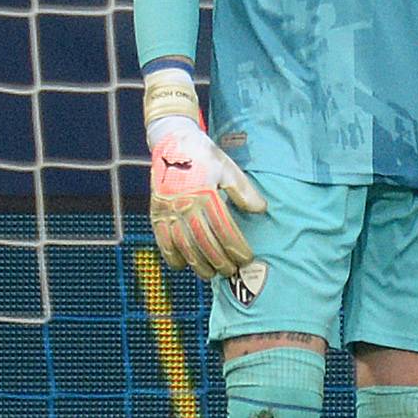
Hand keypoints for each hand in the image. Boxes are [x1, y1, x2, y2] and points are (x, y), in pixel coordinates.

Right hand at [143, 68, 267, 278]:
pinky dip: (172, 256)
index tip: (247, 258)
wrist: (173, 143)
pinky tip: (183, 266)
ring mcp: (168, 210)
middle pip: (204, 242)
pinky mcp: (156, 213)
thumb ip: (244, 191)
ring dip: (198, 264)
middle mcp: (185, 204)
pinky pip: (163, 241)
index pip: (224, 229)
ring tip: (211, 275)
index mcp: (205, 194)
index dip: (236, 247)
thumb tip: (261, 210)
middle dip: (220, 261)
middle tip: (232, 271)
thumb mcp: (228, 168)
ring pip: (184, 246)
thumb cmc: (205, 156)